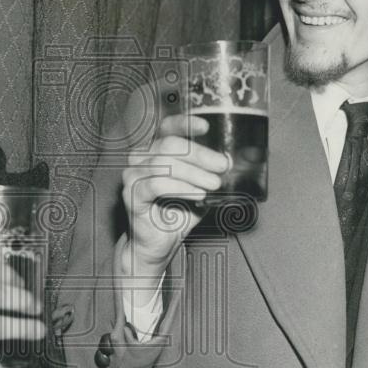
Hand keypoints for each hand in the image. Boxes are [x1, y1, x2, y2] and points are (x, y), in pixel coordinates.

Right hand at [120, 113, 229, 279]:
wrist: (158, 244)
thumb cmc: (178, 213)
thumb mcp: (201, 189)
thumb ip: (211, 174)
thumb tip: (235, 162)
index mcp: (156, 150)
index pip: (168, 128)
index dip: (185, 124)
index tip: (206, 127)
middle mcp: (141, 158)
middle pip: (170, 145)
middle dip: (200, 154)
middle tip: (222, 166)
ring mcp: (133, 175)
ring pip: (164, 164)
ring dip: (194, 173)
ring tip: (214, 184)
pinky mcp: (132, 195)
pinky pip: (157, 185)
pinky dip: (181, 188)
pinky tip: (197, 194)